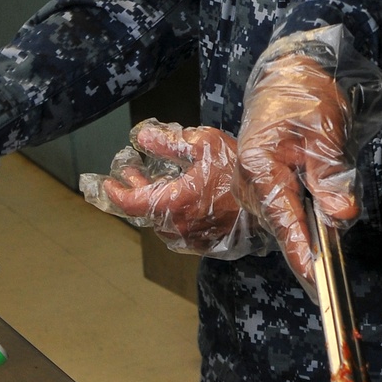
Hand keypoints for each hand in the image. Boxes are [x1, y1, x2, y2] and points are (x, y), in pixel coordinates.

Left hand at [99, 121, 247, 253]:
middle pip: (145, 212)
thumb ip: (169, 142)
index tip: (108, 183)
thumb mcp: (205, 145)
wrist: (273, 201)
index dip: (116, 192)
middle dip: (136, 191)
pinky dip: (173, 213)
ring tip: (158, 182)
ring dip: (155, 203)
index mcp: (174, 203)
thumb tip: (143, 137)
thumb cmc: (240, 173)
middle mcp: (178, 226)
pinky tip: (180, 197)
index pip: (132, 203)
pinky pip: (179, 229)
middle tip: (132, 173)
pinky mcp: (206, 244)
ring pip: (162, 222)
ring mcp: (192, 238)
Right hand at [235, 54, 358, 286]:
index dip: (301, 250)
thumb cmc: (305, 100)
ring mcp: (255, 187)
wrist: (289, 80)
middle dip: (308, 246)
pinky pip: (286, 211)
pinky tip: (319, 221)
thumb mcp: (324, 135)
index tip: (315, 278)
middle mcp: (251, 182)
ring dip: (308, 231)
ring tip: (326, 241)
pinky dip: (304, 220)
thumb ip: (331, 177)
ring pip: (286, 221)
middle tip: (330, 276)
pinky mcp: (266, 188)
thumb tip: (341, 216)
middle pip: (283, 225)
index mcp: (260, 166)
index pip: (284, 218)